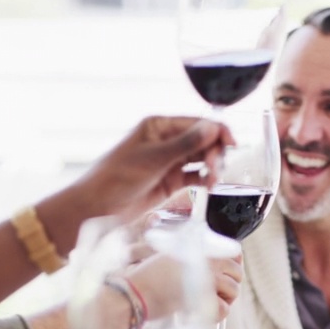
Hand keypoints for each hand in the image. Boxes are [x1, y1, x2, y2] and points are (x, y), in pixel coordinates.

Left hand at [77, 116, 233, 219]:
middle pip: (203, 140)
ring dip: (212, 167)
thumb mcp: (154, 158)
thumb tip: (213, 127)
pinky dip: (204, 179)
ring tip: (213, 181)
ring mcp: (169, 161)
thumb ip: (185, 144)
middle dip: (214, 152)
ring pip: (201, 158)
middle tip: (215, 169)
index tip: (231, 143)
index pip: (197, 123)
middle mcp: (166, 140)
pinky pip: (194, 176)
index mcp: (160, 126)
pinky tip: (209, 185)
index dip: (217, 131)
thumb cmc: (117, 176)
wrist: (98, 205)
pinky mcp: (170, 181)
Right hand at [126, 253, 242, 323]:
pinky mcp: (203, 297)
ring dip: (225, 299)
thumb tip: (218, 267)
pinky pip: (224, 308)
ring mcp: (206, 277)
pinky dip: (218, 314)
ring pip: (233, 289)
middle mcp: (206, 259)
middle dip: (230, 285)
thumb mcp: (170, 255)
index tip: (227, 276)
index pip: (234, 253)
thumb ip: (193, 256)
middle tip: (217, 294)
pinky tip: (206, 313)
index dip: (235, 266)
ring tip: (209, 303)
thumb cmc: (147, 277)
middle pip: (237, 272)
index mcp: (199, 247)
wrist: (134, 292)